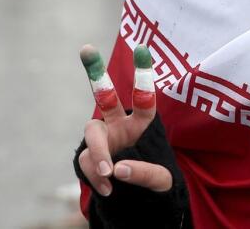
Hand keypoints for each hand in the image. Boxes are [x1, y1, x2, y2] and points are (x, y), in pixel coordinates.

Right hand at [77, 54, 171, 196]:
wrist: (136, 201)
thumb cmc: (155, 182)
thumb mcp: (163, 181)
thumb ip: (146, 173)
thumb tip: (118, 169)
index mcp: (142, 124)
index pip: (144, 98)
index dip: (143, 74)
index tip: (142, 48)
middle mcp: (119, 126)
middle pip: (105, 96)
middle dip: (95, 72)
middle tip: (86, 48)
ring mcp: (102, 140)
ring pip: (91, 134)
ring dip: (98, 152)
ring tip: (109, 173)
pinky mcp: (88, 157)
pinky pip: (86, 161)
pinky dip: (95, 177)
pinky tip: (108, 190)